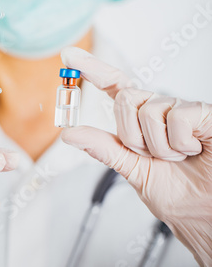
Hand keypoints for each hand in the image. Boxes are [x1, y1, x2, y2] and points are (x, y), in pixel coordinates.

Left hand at [60, 47, 211, 266]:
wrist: (208, 211)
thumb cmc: (180, 194)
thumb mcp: (133, 170)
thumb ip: (103, 148)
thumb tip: (69, 134)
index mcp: (139, 121)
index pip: (113, 86)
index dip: (92, 68)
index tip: (69, 55)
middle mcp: (157, 109)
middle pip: (124, 98)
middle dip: (132, 136)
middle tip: (152, 156)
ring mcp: (178, 108)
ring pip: (147, 111)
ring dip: (159, 147)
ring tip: (178, 157)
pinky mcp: (199, 112)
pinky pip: (174, 118)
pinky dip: (180, 143)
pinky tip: (194, 149)